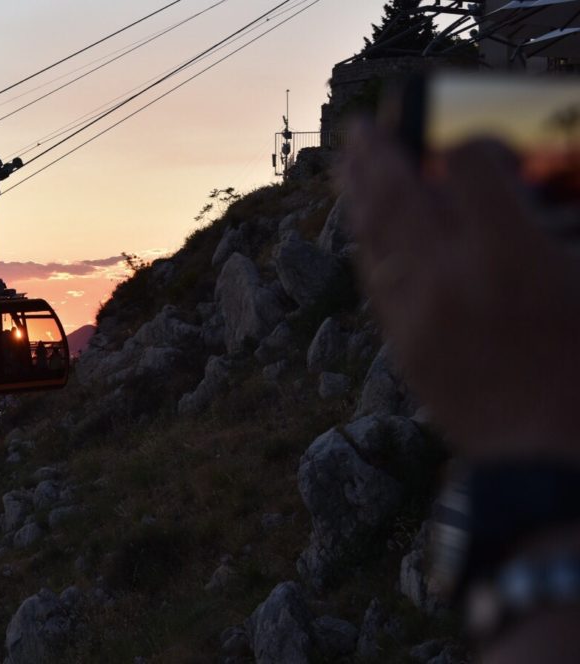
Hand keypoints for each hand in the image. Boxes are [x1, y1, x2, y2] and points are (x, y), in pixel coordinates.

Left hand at [341, 121, 579, 461]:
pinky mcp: (399, 342)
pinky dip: (365, 242)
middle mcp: (451, 274)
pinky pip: (372, 277)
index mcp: (511, 256)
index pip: (470, 165)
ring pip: (376, 233)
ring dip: (360, 190)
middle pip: (402, 192)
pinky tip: (361, 225)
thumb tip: (525, 205)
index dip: (474, 142)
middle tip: (363, 125)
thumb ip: (551, 233)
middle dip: (380, 151)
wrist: (543, 461)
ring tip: (350, 159)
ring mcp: (416, 309)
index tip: (479, 143)